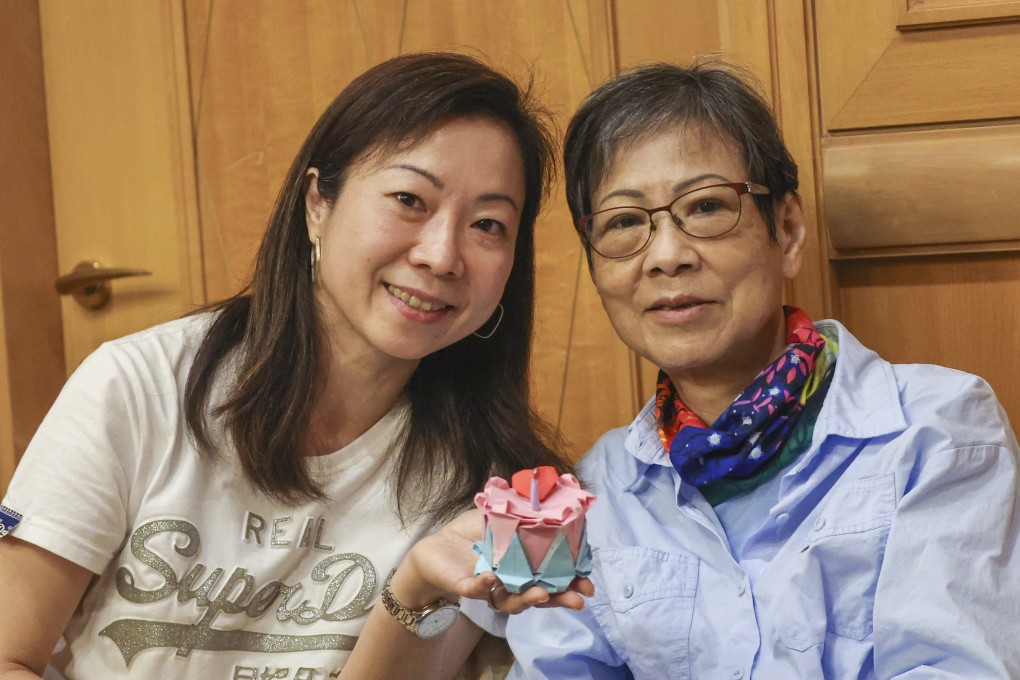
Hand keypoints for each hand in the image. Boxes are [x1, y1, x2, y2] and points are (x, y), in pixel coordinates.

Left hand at [392, 508, 593, 612]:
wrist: (436, 547)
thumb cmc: (472, 533)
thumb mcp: (502, 515)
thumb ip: (525, 509)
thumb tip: (554, 487)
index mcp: (523, 568)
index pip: (551, 578)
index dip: (571, 582)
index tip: (588, 584)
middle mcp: (510, 583)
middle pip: (539, 595)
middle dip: (559, 598)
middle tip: (578, 598)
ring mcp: (489, 588)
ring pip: (512, 600)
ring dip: (529, 598)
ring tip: (543, 593)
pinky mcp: (465, 587)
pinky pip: (477, 590)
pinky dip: (484, 586)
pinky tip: (493, 579)